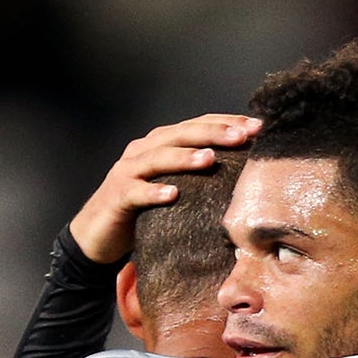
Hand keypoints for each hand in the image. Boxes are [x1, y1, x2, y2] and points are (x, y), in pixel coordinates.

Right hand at [69, 114, 260, 264]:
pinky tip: (172, 195)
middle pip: (181, 134)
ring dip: (185, 157)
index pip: (198, 124)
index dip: (227, 122)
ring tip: (210, 159)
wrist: (98, 235)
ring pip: (158, 157)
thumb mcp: (174, 187)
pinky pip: (136, 192)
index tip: (258, 127)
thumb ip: (197, 175)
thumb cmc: (143, 211)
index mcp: (161, 143)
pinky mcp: (116, 196)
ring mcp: (128, 171)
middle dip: (213, 133)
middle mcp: (144, 150)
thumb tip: (244, 174)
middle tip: (242, 135)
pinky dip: (153, 192)